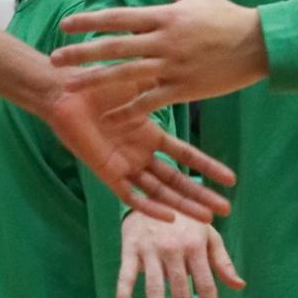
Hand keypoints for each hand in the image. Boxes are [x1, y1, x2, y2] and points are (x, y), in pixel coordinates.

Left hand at [43, 59, 234, 220]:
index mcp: (150, 135)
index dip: (207, 167)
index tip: (230, 179)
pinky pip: (130, 196)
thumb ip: (161, 90)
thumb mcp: (139, 85)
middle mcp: (140, 154)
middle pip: (177, 180)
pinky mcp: (107, 173)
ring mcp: (125, 165)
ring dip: (182, 205)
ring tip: (207, 218)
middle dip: (201, 195)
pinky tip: (169, 217)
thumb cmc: (99, 84)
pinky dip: (149, 207)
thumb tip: (190, 79)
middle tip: (226, 209)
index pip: (186, 156)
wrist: (66, 92)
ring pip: (159, 192)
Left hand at [55, 0, 268, 102]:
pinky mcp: (182, 89)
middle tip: (55, 60)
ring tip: (70, 87)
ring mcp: (172, 66)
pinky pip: (150, 102)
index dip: (90, 21)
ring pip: (126, 75)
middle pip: (114, 47)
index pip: (118, 18)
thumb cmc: (224, 15)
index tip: (64, 25)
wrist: (258, 44)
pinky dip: (128, 111)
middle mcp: (163, 41)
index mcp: (164, 16)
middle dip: (82, 53)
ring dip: (95, 82)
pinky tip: (109, 118)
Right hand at [117, 211, 244, 297]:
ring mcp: (151, 250)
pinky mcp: (130, 248)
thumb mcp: (208, 234)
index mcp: (196, 246)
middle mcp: (174, 250)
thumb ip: (222, 261)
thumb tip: (239, 285)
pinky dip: (123, 292)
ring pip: (154, 286)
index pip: (206, 283)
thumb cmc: (185, 219)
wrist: (153, 191)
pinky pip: (126, 274)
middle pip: (181, 290)